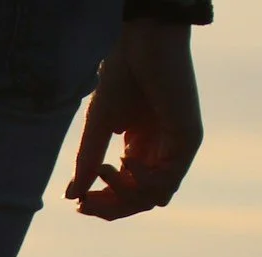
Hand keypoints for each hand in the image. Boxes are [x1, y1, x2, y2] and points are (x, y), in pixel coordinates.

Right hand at [66, 20, 203, 220]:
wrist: (143, 45)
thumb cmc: (122, 78)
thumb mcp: (98, 128)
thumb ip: (88, 162)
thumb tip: (72, 195)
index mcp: (141, 150)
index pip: (128, 193)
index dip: (104, 204)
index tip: (78, 203)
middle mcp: (161, 153)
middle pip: (141, 201)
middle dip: (111, 207)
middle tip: (86, 201)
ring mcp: (177, 148)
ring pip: (156, 198)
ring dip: (125, 194)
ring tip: (106, 169)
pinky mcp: (189, 139)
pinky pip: (169, 180)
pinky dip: (143, 178)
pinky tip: (125, 159)